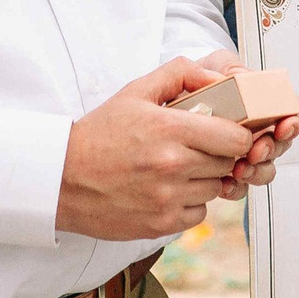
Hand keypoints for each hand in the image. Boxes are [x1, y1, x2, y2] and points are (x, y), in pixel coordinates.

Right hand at [59, 56, 260, 239]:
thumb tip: (218, 79)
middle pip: (228, 163)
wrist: (61, 179)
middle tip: (199, 148)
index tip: (226, 133)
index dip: (237, 135)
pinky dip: (190, 204)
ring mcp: (168, 197)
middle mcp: (173, 165)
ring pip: (215, 188)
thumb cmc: (99, 135)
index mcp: (170, 129)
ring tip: (179, 169)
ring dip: (205, 179)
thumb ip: (180, 74)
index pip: (235, 138)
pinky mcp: (161, 224)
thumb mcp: (135, 92)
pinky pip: (198, 214)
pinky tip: (169, 191)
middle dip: (219, 154)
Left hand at [191, 48, 298, 200]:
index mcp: (266, 105)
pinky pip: (240, 187)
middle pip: (281, 146)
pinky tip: (224, 184)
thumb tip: (242, 78)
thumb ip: (232, 67)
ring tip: (240, 169)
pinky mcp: (227, 172)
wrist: (176, 98)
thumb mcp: (218, 64)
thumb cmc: (203, 79)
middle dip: (271, 150)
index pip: (293, 114)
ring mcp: (246, 153)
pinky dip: (235, 187)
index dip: (294, 122)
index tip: (284, 127)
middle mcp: (260, 131)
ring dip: (256, 171)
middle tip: (256, 150)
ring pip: (264, 171)